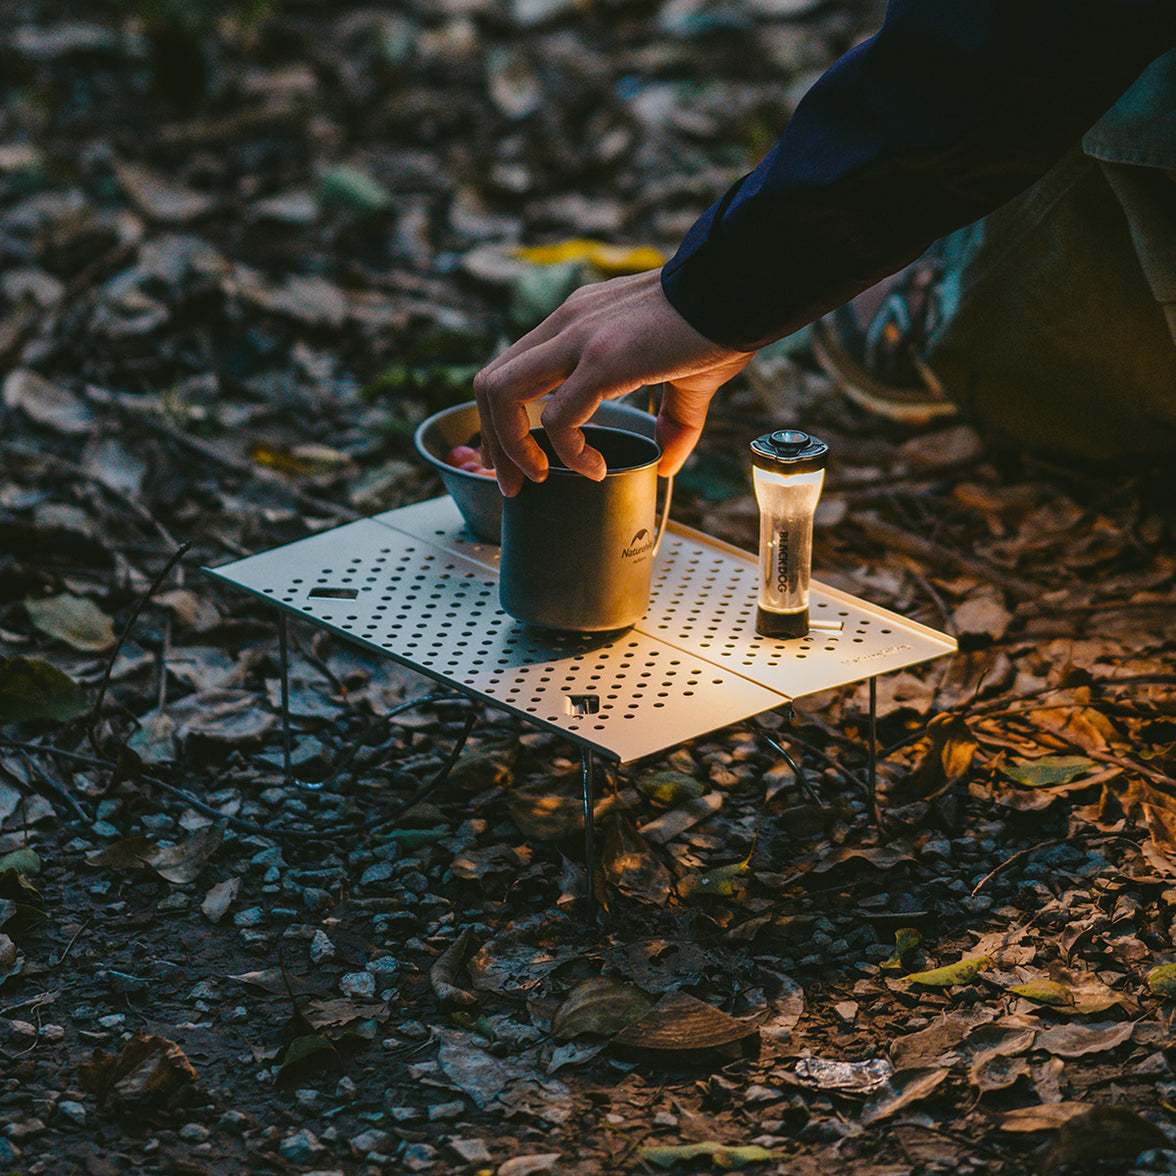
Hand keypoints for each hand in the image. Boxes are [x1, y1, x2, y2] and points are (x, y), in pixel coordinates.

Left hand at [473, 269, 753, 495]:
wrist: (743, 291)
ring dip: (513, 447)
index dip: (500, 420)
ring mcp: (579, 339)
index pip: (508, 369)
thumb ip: (671, 422)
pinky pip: (560, 417)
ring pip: (503, 393)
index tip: (517, 459)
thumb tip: (666, 462)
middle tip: (514, 482)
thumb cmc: (719, 325)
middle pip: (490, 383)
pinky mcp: (603, 360)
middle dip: (494, 442)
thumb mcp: (686, 379)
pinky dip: (569, 452)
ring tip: (541, 477)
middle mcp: (566, 324)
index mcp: (574, 322)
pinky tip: (594, 469)